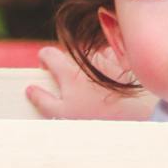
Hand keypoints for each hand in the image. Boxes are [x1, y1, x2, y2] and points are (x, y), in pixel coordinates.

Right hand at [26, 43, 143, 121]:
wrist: (137, 111)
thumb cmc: (97, 115)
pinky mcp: (122, 59)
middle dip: (67, 67)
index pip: (47, 53)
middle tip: (74, 87)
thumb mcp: (64, 114)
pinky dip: (109, 65)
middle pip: (69, 55)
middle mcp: (84, 58)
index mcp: (67, 69)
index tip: (47, 71)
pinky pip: (110, 56)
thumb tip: (30, 89)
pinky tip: (114, 81)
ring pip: (89, 56)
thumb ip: (43, 100)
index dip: (44, 61)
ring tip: (97, 87)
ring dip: (89, 67)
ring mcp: (104, 57)